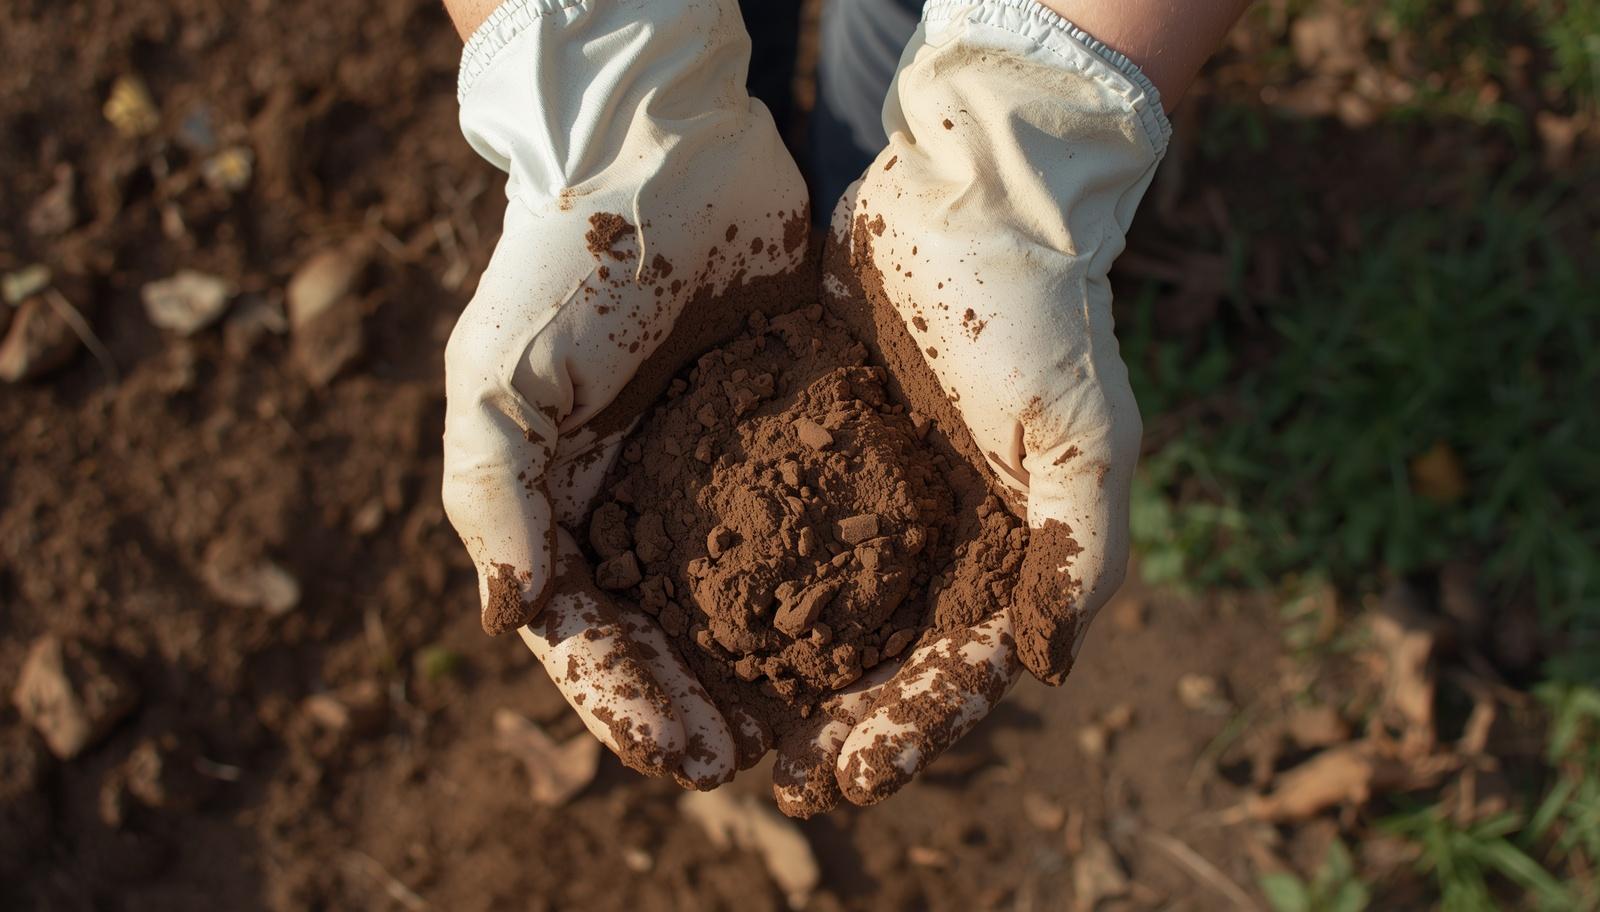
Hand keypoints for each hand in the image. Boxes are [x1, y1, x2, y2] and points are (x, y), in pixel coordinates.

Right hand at [442, 0, 807, 786]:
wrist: (661, 153)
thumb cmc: (562, 265)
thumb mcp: (495, 381)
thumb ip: (493, 498)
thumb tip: (512, 618)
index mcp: (559, 510)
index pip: (587, 635)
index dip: (630, 703)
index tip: (690, 756)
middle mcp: (636, 510)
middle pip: (669, 638)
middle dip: (709, 706)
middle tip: (766, 763)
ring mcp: (714, 480)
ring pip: (743, 602)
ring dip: (775, 669)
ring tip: (822, 724)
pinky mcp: (785, 439)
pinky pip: (812, 529)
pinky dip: (835, 587)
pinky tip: (876, 628)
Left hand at [776, 0, 1170, 812]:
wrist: (967, 193)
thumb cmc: (1039, 309)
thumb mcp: (1083, 430)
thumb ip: (1080, 551)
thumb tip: (1049, 670)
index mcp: (1012, 553)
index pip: (964, 669)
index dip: (915, 729)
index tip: (857, 773)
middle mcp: (944, 542)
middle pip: (887, 661)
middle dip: (841, 725)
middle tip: (782, 778)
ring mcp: (879, 502)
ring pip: (829, 614)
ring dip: (787, 675)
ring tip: (729, 722)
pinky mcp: (821, 452)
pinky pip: (781, 536)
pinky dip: (748, 585)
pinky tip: (693, 617)